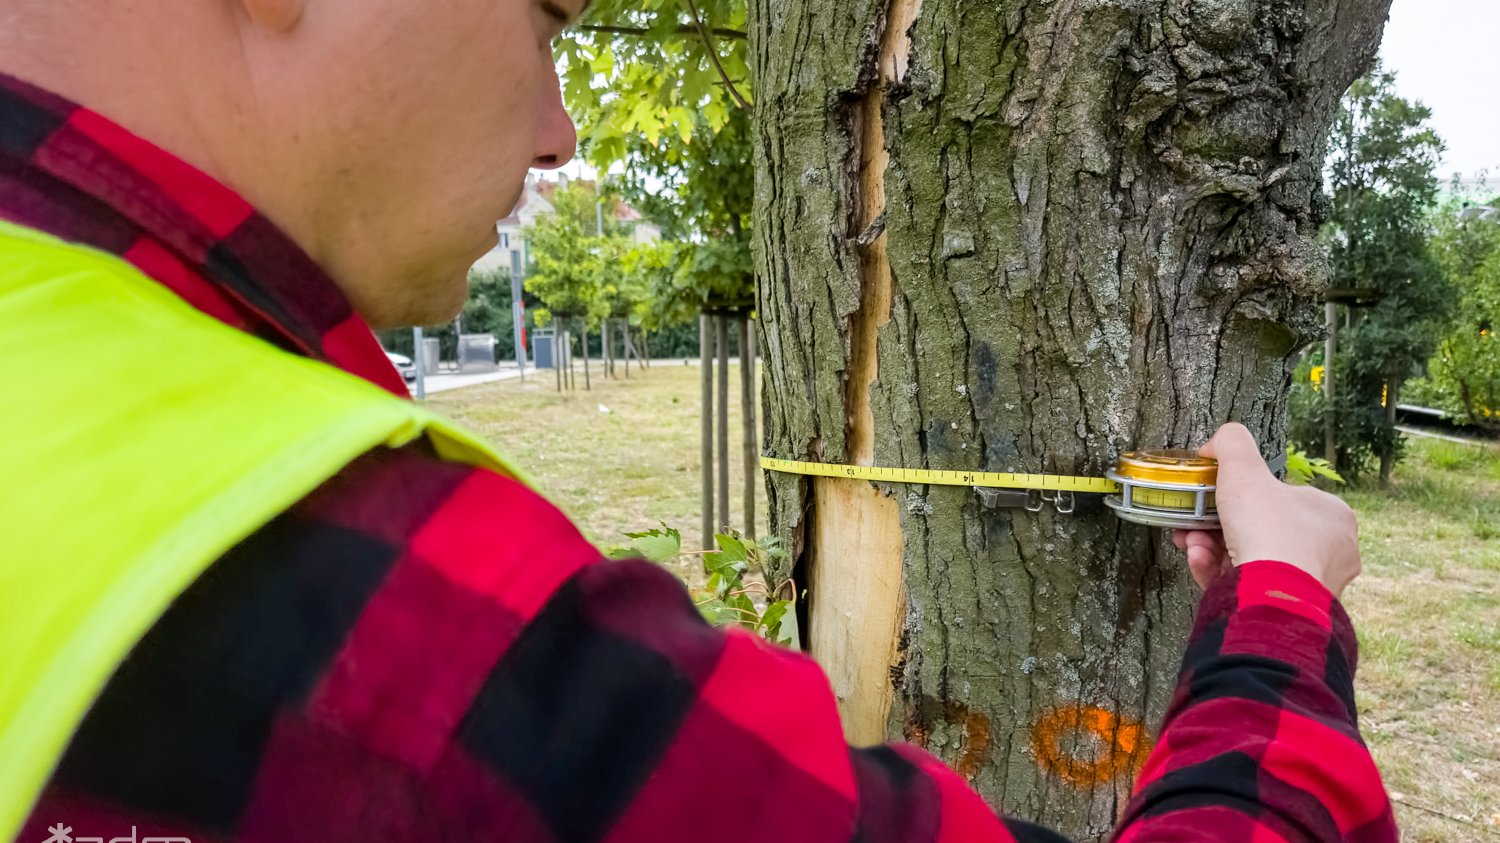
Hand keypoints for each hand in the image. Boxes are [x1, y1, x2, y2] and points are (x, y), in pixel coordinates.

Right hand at [1172, 423, 1360, 597]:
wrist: (1272, 596)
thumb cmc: (1269, 531)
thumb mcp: (1244, 469)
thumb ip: (1231, 443)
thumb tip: (1216, 443)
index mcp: (1332, 515)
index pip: (1283, 498)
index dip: (1243, 496)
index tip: (1213, 498)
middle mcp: (1330, 551)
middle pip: (1261, 530)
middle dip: (1219, 527)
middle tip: (1193, 524)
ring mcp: (1312, 585)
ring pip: (1252, 560)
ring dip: (1212, 549)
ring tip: (1191, 545)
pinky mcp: (1289, 609)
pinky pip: (1249, 587)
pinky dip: (1219, 574)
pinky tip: (1198, 563)